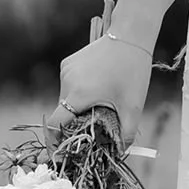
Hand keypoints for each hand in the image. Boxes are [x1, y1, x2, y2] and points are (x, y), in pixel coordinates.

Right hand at [45, 1, 153, 149]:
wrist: (131, 35)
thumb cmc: (133, 70)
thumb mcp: (133, 106)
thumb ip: (126, 134)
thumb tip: (121, 153)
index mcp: (78, 95)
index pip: (55, 125)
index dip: (55, 142)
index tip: (60, 153)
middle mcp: (66, 82)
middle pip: (63, 113)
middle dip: (74, 124)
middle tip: (92, 129)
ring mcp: (66, 70)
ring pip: (66, 98)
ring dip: (78, 107)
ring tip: (101, 104)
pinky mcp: (68, 62)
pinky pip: (69, 84)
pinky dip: (79, 92)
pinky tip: (98, 87)